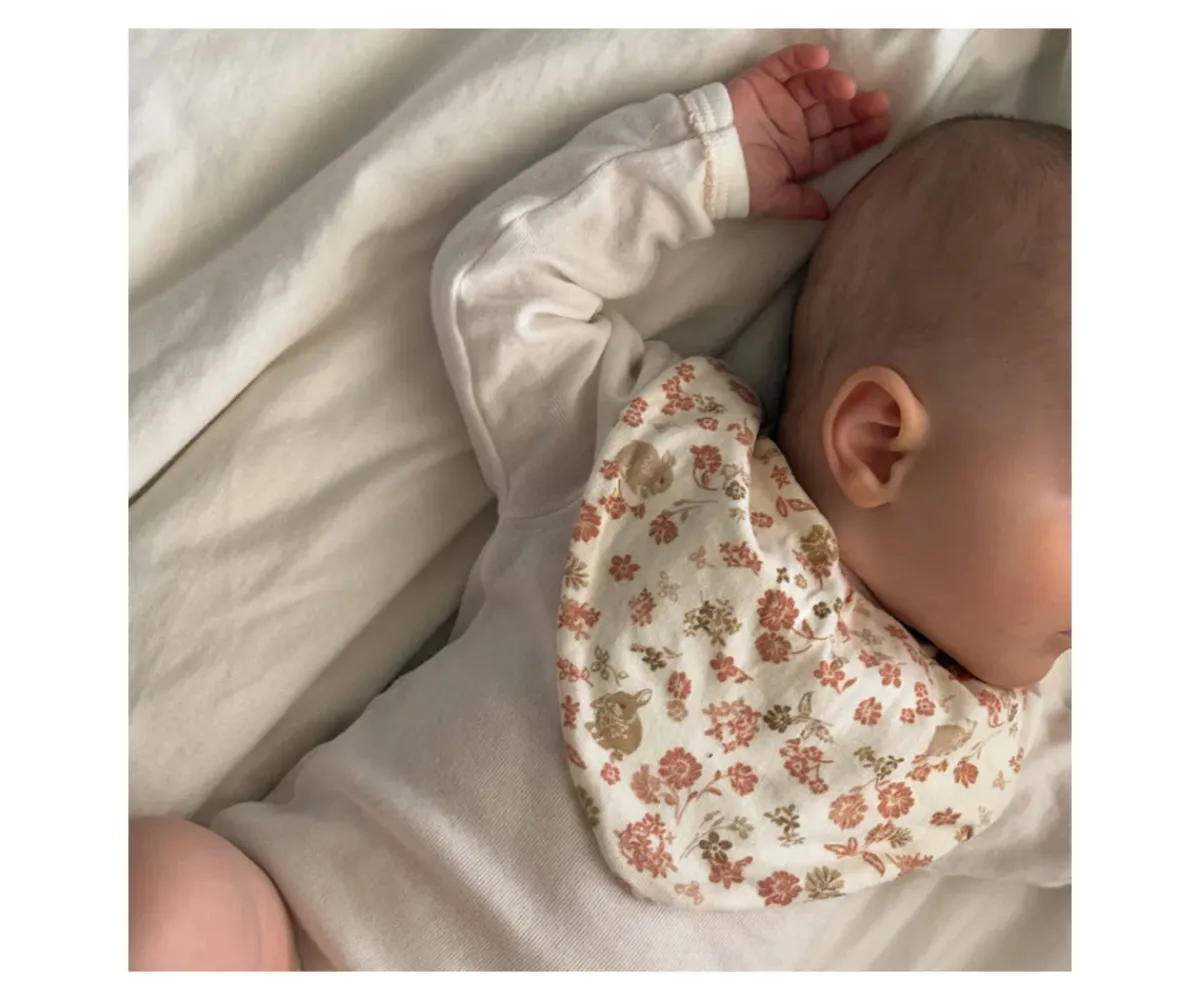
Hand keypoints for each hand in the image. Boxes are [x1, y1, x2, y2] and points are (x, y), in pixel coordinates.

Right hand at [728, 44, 889, 219]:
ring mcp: (779, 102)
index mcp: (800, 155)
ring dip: (832, 85)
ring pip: (813, 87)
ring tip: (846, 88)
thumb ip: (801, 204)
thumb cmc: (734, 183)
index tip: (882, 126)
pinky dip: (801, 59)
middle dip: (855, 108)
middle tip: (878, 103)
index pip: (837, 143)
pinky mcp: (762, 82)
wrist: (699, 162)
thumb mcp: (773, 199)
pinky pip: (785, 65)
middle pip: (832, 113)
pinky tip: (821, 60)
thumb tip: (829, 213)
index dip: (859, 135)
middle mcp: (794, 126)